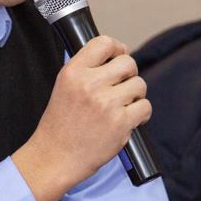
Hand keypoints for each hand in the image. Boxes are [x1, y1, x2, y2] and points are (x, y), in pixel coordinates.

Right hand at [12, 35, 150, 200]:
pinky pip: (145, 107)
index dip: (117, 48)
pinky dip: (141, 114)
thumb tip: (117, 54)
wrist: (55, 158)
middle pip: (128, 62)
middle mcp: (90, 84)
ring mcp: (107, 104)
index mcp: (73, 72)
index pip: (104, 43)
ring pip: (140, 84)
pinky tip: (129, 119)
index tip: (119, 56)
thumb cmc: (60, 124)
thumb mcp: (64, 86)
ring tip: (122, 106)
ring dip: (135, 95)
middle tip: (121, 87)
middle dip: (129, 74)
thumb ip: (87, 70)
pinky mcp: (121, 123)